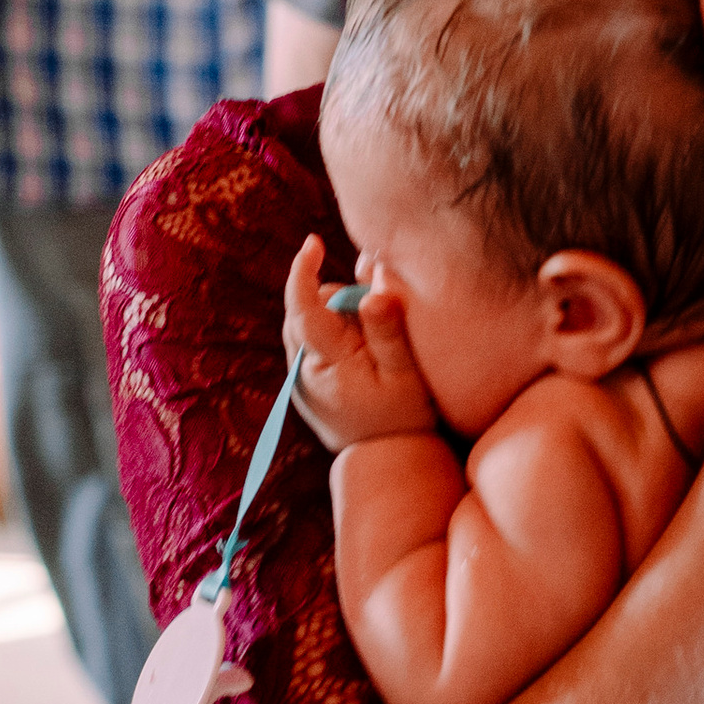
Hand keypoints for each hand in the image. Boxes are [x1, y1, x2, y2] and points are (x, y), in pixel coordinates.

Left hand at [283, 232, 442, 453]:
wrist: (385, 461)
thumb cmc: (404, 418)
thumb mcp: (405, 374)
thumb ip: (389, 330)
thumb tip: (372, 292)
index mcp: (326, 363)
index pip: (303, 307)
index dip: (303, 270)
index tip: (314, 242)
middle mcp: (301, 370)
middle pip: (305, 309)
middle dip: (335, 297)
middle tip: (374, 312)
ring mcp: (298, 379)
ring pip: (305, 323)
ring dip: (333, 315)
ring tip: (370, 339)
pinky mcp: (302, 384)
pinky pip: (310, 342)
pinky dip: (330, 332)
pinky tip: (359, 350)